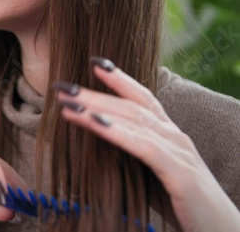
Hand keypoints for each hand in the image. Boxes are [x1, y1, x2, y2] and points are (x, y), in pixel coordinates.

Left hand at [52, 56, 239, 231]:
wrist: (218, 231)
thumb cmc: (180, 202)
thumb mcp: (149, 173)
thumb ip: (130, 155)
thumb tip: (96, 145)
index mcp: (167, 134)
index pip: (142, 97)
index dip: (118, 79)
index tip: (93, 63)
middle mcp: (174, 136)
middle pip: (130, 106)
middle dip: (94, 93)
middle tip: (61, 85)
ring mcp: (179, 151)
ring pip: (134, 121)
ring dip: (97, 109)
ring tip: (67, 103)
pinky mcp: (180, 173)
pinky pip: (143, 147)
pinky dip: (117, 132)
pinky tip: (94, 123)